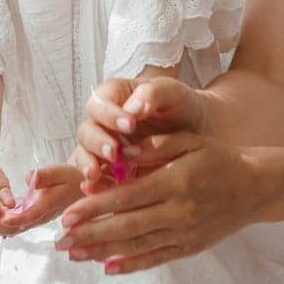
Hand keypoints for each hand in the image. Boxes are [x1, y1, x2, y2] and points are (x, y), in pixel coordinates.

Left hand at [0, 163, 83, 235]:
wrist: (80, 188)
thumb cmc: (71, 179)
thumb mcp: (60, 172)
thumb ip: (45, 176)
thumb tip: (29, 177)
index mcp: (47, 206)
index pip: (28, 215)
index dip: (13, 218)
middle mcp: (39, 216)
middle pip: (15, 227)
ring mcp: (34, 219)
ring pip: (12, 228)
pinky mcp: (31, 217)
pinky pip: (13, 225)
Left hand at [56, 133, 268, 273]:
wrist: (257, 187)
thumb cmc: (219, 159)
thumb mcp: (189, 141)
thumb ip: (153, 148)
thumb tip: (118, 154)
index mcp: (174, 182)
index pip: (126, 198)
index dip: (95, 209)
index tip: (68, 215)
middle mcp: (178, 212)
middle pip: (126, 227)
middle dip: (90, 235)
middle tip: (60, 241)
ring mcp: (185, 233)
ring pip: (137, 246)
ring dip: (102, 252)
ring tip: (75, 254)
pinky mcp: (191, 247)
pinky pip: (157, 258)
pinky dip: (132, 265)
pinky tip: (108, 267)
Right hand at [76, 77, 207, 187]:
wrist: (199, 130)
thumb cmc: (183, 105)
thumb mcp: (173, 93)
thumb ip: (153, 93)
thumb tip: (132, 109)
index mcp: (115, 96)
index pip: (100, 103)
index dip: (109, 114)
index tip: (129, 124)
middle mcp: (104, 122)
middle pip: (87, 131)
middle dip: (97, 142)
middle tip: (114, 152)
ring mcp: (105, 146)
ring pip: (85, 155)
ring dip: (88, 164)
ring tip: (97, 174)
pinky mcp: (110, 170)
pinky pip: (94, 178)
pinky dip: (94, 185)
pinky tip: (99, 190)